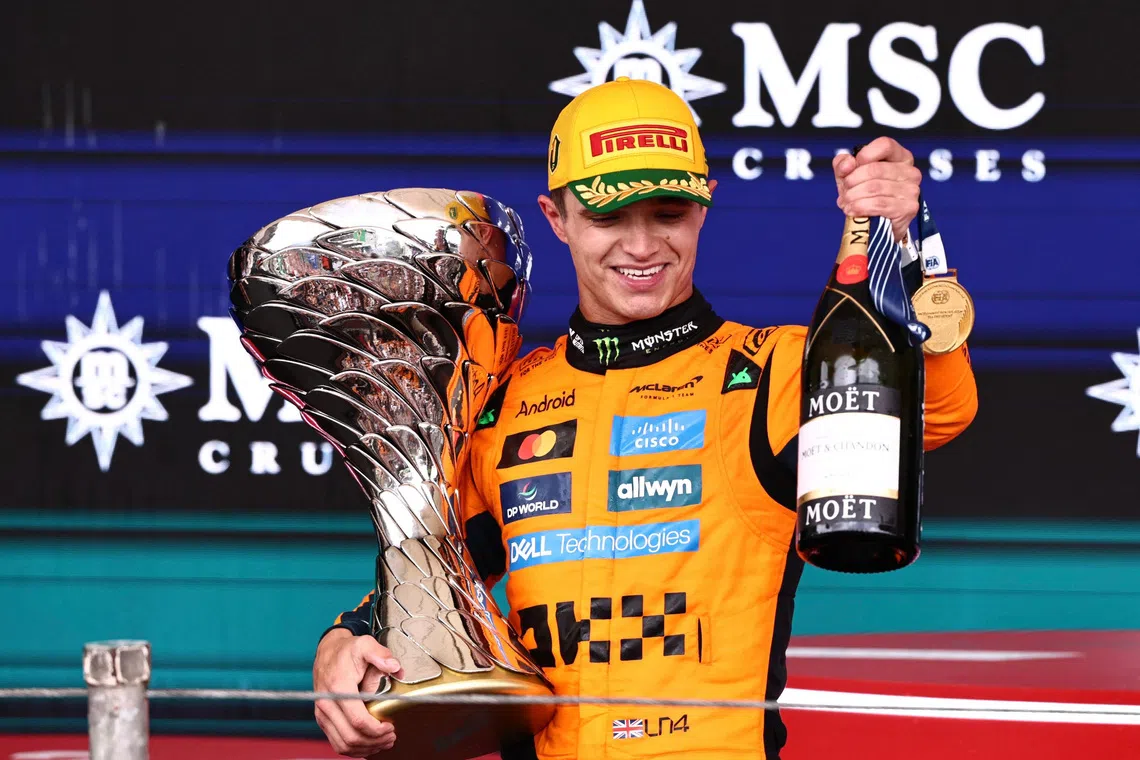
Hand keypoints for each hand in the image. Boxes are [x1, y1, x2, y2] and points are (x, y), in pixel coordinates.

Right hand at [313, 628, 401, 755]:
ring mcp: (323, 713)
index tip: (390, 727)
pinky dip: (353, 749)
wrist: (328, 651)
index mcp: (338, 687)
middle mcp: (327, 703)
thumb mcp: (365, 645)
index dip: (377, 729)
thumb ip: (381, 654)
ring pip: (343, 744)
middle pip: (351, 737)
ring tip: (383, 743)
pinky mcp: (323, 719)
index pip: (358, 720)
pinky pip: (337, 742)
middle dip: (374, 741)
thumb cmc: (347, 651)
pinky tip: (368, 744)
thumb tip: (394, 666)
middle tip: (390, 737)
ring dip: (365, 748)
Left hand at [833, 136, 921, 241]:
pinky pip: (879, 204)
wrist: (878, 227)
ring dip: (853, 196)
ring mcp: (912, 190)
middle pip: (875, 169)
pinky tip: (852, 210)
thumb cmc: (866, 196)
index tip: (851, 169)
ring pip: (874, 187)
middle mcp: (910, 171)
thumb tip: (847, 163)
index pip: (885, 145)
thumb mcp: (850, 177)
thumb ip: (843, 165)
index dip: (864, 155)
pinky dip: (860, 207)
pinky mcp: (909, 208)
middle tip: (844, 192)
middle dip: (852, 182)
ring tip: (846, 203)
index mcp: (900, 157)